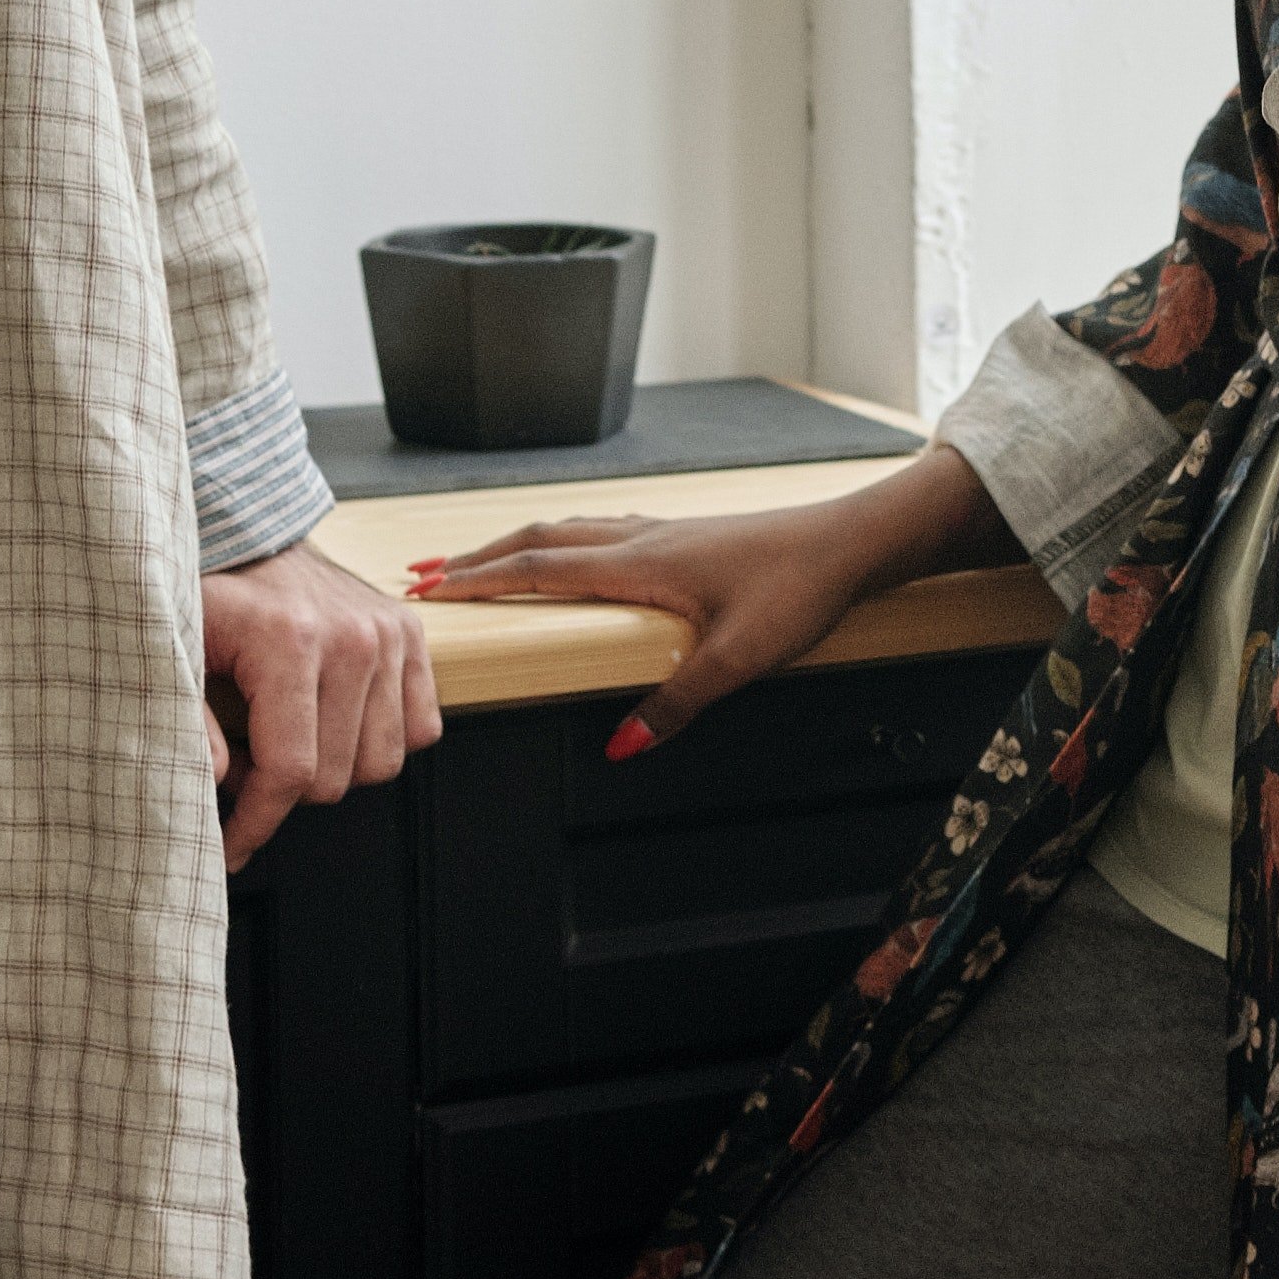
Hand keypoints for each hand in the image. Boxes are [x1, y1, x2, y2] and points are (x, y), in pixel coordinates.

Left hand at [195, 531, 443, 867]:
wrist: (255, 536)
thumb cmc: (210, 597)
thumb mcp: (176, 651)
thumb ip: (190, 720)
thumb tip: (218, 781)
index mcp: (290, 641)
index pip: (290, 770)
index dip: (256, 823)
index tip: (230, 846)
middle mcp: (354, 637)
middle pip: (335, 777)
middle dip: (283, 793)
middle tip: (245, 768)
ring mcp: (390, 634)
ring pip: (381, 763)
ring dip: (333, 769)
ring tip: (288, 742)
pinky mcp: (413, 634)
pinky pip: (420, 729)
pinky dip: (378, 740)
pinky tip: (334, 724)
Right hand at [409, 478, 958, 757]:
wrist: (851, 541)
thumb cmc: (800, 590)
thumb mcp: (738, 660)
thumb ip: (676, 706)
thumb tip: (621, 747)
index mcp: (640, 564)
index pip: (538, 570)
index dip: (478, 582)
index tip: (427, 591)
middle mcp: (642, 539)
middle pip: (539, 540)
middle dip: (479, 559)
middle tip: (427, 576)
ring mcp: (663, 531)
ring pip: (570, 531)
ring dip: (518, 547)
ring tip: (482, 564)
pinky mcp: (686, 536)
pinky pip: (603, 532)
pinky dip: (564, 543)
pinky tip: (575, 555)